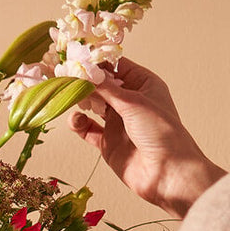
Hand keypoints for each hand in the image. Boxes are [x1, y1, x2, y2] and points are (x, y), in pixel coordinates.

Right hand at [69, 58, 224, 217]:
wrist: (165, 172)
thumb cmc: (160, 133)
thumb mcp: (133, 103)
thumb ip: (106, 88)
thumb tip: (86, 72)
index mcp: (143, 85)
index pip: (117, 67)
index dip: (98, 62)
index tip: (78, 58)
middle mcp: (129, 101)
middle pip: (101, 85)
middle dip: (84, 81)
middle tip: (66, 77)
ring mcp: (116, 122)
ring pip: (91, 105)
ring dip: (80, 101)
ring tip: (70, 98)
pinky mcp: (106, 142)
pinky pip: (86, 129)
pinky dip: (78, 123)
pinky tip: (76, 121)